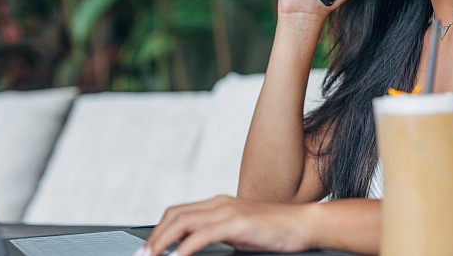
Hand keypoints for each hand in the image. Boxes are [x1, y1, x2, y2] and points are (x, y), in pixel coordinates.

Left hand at [134, 195, 314, 255]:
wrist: (303, 224)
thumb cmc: (275, 231)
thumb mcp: (239, 233)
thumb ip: (218, 235)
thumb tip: (195, 249)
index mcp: (219, 204)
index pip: (179, 212)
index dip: (159, 229)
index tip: (149, 248)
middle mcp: (219, 203)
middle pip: (175, 214)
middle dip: (155, 236)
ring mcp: (228, 210)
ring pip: (183, 221)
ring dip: (163, 241)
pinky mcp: (237, 222)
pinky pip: (203, 234)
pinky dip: (185, 247)